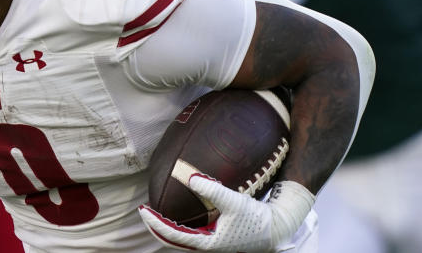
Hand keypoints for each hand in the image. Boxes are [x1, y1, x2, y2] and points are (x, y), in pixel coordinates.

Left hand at [139, 174, 314, 251]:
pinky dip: (179, 225)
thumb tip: (189, 176)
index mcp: (208, 242)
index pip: (173, 235)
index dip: (156, 223)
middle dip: (156, 226)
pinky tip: (177, 213)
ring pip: (181, 238)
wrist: (277, 229)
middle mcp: (207, 245)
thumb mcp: (234, 202)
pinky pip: (191, 233)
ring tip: (156, 211)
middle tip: (144, 210)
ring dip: (166, 226)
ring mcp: (211, 242)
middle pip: (173, 240)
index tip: (144, 210)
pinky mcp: (216, 237)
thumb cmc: (257, 218)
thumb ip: (211, 189)